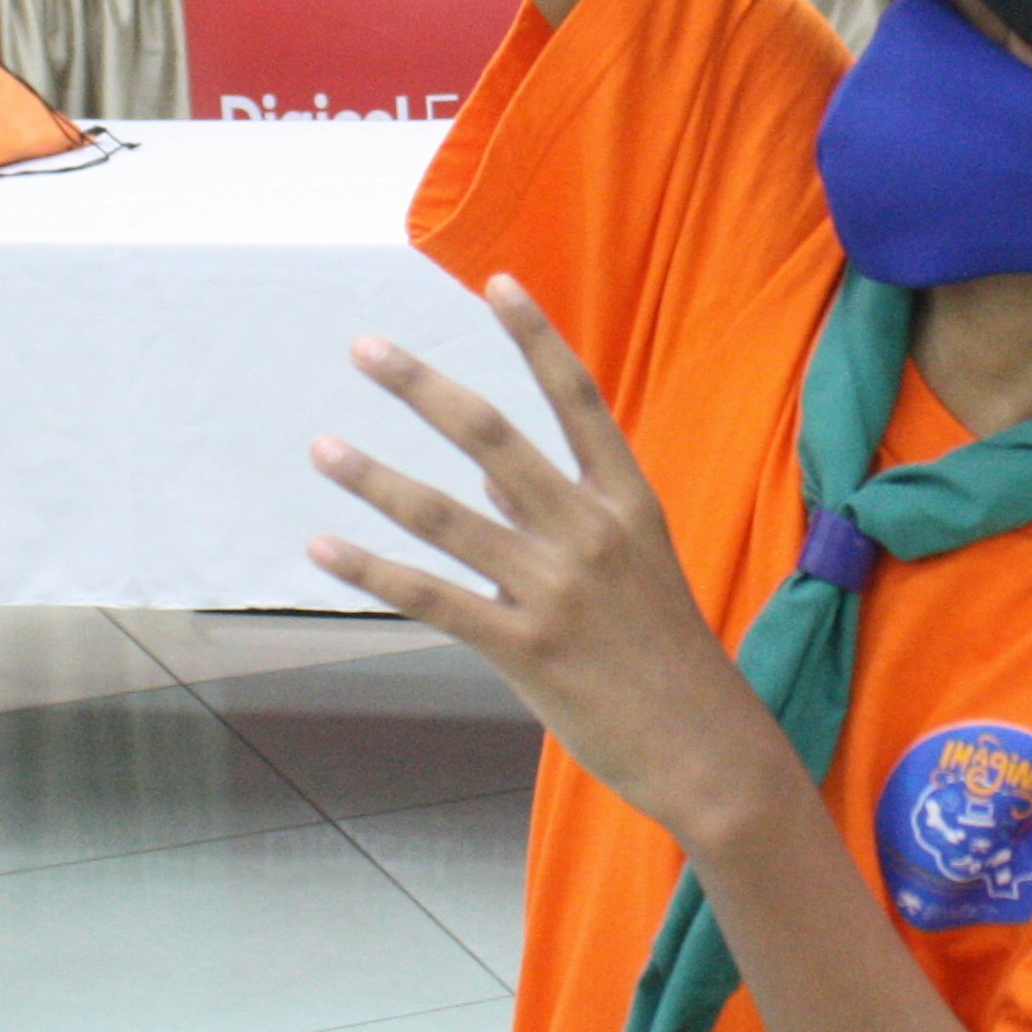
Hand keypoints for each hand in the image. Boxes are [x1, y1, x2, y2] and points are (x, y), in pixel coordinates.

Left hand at [311, 280, 802, 849]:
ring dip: (376, 477)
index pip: (577, 396)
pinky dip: (372, 569)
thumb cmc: (669, 657)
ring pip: (446, 514)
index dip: (536, 337)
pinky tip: (324, 545)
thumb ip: (565, 518)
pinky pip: (432, 596)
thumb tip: (488, 480)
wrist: (708, 748)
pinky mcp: (524, 648)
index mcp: (629, 501)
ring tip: (323, 447)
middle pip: (494, 437)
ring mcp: (556, 589)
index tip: (497, 283)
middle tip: (365, 348)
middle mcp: (590, 532)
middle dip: (423, 386)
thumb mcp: (639, 566)